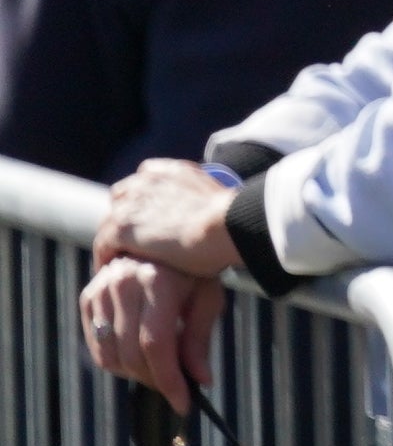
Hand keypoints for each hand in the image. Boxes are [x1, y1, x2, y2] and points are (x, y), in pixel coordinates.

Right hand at [79, 257, 226, 407]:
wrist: (162, 243)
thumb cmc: (193, 272)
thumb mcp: (207, 299)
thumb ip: (200, 340)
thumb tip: (201, 381)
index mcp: (157, 281)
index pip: (156, 344)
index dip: (168, 379)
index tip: (183, 403)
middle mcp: (122, 284)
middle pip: (131, 353)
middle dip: (155, 380)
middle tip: (175, 389)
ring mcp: (100, 290)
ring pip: (110, 355)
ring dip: (135, 374)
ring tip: (160, 372)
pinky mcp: (88, 298)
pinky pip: (97, 346)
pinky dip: (116, 362)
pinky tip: (139, 359)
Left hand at [93, 159, 238, 277]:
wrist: (228, 226)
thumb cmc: (236, 222)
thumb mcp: (218, 202)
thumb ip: (204, 205)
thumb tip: (213, 223)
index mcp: (172, 171)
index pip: (145, 180)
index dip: (145, 201)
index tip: (151, 220)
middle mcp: (147, 180)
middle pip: (122, 198)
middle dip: (126, 218)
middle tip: (135, 243)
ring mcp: (131, 203)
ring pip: (110, 223)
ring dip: (115, 241)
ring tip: (121, 262)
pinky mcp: (121, 227)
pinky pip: (103, 245)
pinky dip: (105, 259)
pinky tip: (112, 274)